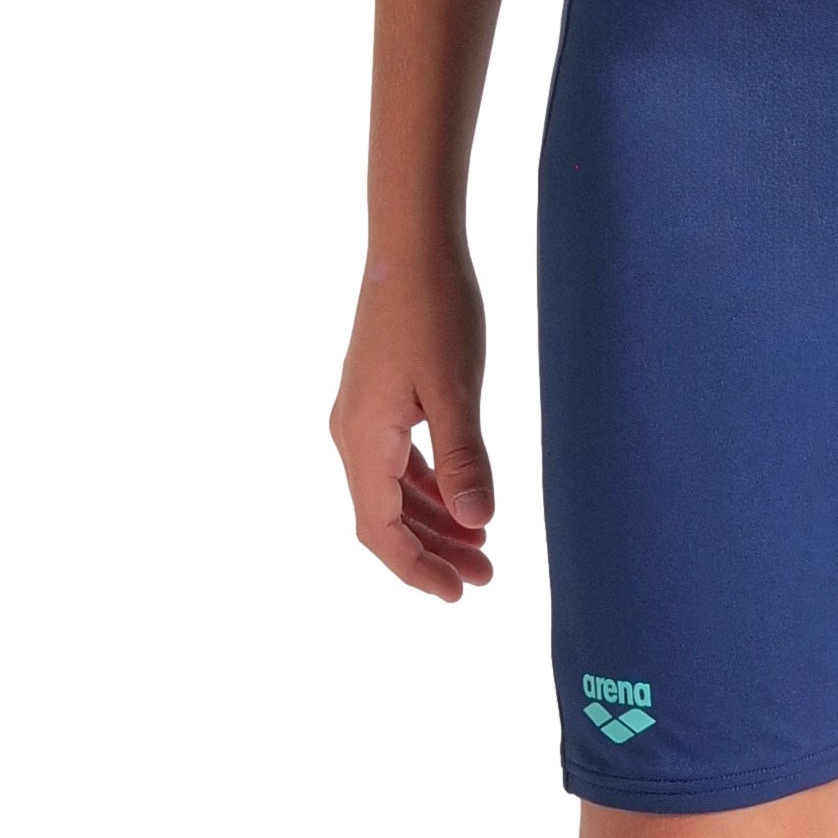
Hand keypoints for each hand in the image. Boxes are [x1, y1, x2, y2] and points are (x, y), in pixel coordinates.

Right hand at [330, 238, 495, 599]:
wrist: (411, 243)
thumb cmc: (435, 308)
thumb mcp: (457, 387)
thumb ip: (466, 457)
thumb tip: (478, 522)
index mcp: (364, 439)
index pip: (381, 530)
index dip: (417, 569)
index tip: (458, 594)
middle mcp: (352, 434)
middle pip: (386, 517)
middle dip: (433, 552)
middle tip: (485, 576)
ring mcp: (362, 415)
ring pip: (393, 490)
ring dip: (433, 521)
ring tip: (482, 543)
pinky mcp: (377, 397)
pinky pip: (398, 461)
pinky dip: (428, 486)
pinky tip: (462, 496)